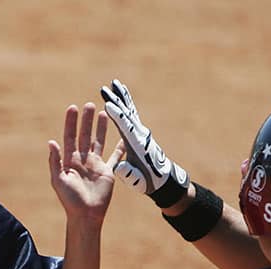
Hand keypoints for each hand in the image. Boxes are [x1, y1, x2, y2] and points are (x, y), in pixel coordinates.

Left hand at [48, 102, 123, 226]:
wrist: (85, 214)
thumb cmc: (69, 199)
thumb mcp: (58, 179)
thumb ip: (55, 161)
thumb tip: (51, 142)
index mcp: (69, 160)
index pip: (70, 137)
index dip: (71, 123)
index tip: (73, 108)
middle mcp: (82, 160)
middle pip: (84, 135)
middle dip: (86, 120)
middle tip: (89, 104)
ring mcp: (95, 165)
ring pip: (98, 141)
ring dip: (101, 128)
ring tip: (103, 112)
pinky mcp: (107, 172)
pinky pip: (115, 157)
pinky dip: (119, 148)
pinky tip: (123, 139)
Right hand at [100, 79, 189, 207]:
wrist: (164, 180)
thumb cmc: (149, 182)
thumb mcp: (137, 181)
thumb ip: (128, 174)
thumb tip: (120, 167)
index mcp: (137, 145)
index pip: (126, 127)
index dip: (117, 115)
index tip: (108, 103)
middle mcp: (140, 135)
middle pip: (127, 113)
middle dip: (116, 101)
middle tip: (106, 88)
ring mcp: (141, 132)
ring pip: (129, 110)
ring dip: (122, 97)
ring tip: (115, 84)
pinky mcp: (139, 133)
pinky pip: (131, 115)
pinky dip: (125, 104)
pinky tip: (122, 97)